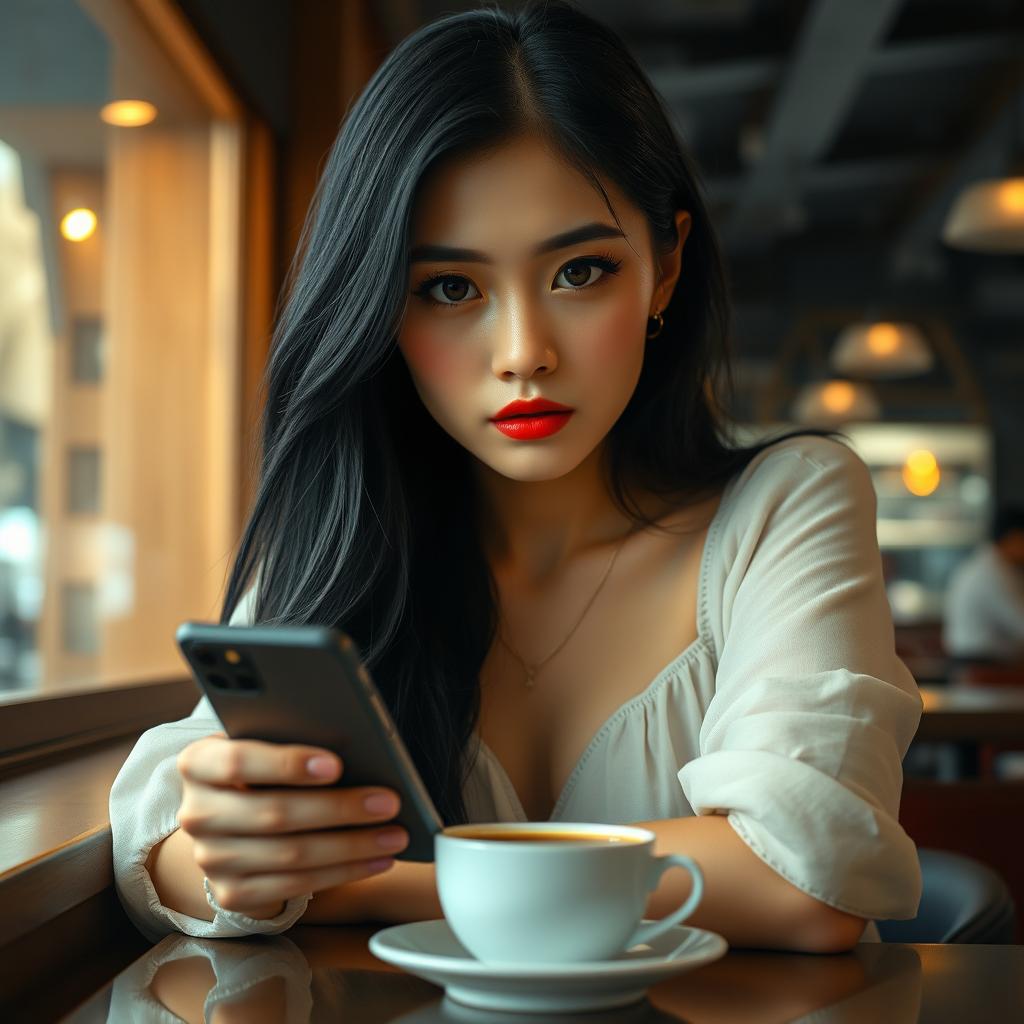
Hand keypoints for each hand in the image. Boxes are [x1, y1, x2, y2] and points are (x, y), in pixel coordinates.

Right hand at [175, 733, 407, 917]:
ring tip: (393, 834)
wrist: (226, 817)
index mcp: (198, 764)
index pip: (238, 761)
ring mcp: (211, 858)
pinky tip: (375, 860)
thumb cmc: (259, 768)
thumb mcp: (262, 744)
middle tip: (388, 802)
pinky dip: (343, 873)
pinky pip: (295, 886)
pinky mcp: (233, 893)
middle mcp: (197, 813)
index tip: (336, 764)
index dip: (287, 764)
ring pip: (291, 855)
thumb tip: (356, 749)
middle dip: (340, 809)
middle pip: (274, 813)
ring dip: (352, 847)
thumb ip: (289, 741)